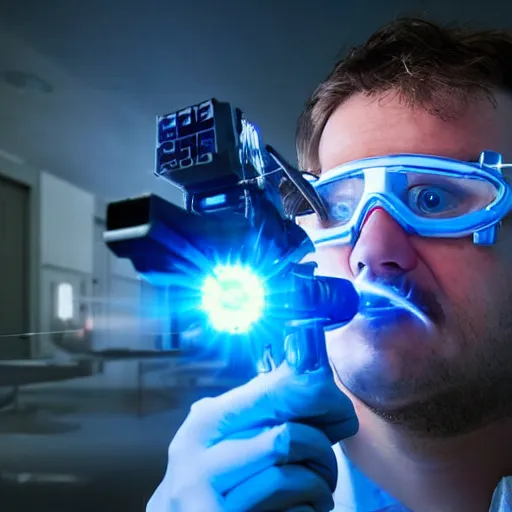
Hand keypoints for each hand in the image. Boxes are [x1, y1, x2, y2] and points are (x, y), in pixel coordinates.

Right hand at [147, 362, 357, 511]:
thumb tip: (307, 368)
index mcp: (203, 425)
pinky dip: (310, 510)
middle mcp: (196, 461)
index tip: (338, 406)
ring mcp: (206, 502)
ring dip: (319, 484)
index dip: (312, 394)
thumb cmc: (214, 483)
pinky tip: (302, 511)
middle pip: (287, 436)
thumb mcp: (222, 440)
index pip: (268, 393)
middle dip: (320, 447)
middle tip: (326, 461)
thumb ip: (255, 411)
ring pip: (293, 477)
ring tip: (317, 491)